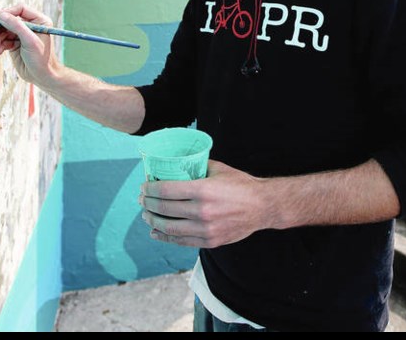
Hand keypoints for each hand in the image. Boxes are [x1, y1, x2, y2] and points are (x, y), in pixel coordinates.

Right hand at [0, 3, 60, 86]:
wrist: (42, 77)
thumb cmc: (41, 59)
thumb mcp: (30, 41)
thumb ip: (16, 26)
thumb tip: (1, 15)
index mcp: (39, 21)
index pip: (20, 9)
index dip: (7, 12)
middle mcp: (30, 26)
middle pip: (8, 20)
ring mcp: (21, 35)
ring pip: (3, 30)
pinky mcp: (15, 44)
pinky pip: (2, 40)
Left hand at [140, 161, 269, 247]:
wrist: (263, 207)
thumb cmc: (241, 185)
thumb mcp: (219, 169)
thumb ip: (197, 167)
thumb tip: (177, 164)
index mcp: (203, 190)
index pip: (166, 191)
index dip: (150, 189)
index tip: (144, 186)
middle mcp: (203, 212)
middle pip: (164, 209)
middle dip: (148, 204)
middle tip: (142, 199)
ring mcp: (206, 229)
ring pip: (170, 228)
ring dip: (153, 221)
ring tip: (146, 215)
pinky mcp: (210, 241)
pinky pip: (181, 241)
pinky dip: (165, 237)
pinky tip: (156, 231)